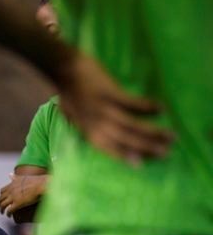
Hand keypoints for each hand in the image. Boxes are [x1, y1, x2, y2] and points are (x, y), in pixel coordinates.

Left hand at [0, 173, 46, 215]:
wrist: (41, 185)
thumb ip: (15, 177)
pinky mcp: (17, 204)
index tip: (2, 198)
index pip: (2, 191)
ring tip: (2, 212)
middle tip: (0, 206)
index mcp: (12, 184)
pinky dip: (8, 214)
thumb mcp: (23, 177)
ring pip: (2, 205)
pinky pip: (9, 210)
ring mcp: (13, 197)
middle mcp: (11, 191)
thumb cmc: (36, 181)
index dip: (1, 195)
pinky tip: (9, 216)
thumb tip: (10, 175)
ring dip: (1, 209)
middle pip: (0, 198)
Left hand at [56, 52, 173, 163]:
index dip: (125, 157)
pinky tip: (161, 109)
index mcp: (87, 130)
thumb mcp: (71, 114)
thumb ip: (81, 125)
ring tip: (171, 136)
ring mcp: (102, 109)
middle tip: (166, 153)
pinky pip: (131, 103)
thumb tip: (88, 132)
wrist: (62, 68)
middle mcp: (95, 124)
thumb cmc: (68, 91)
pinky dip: (146, 107)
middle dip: (146, 148)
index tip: (142, 165)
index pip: (108, 148)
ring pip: (130, 126)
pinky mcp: (108, 93)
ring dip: (152, 132)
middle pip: (124, 140)